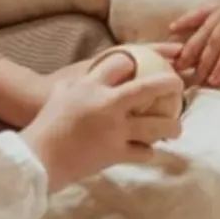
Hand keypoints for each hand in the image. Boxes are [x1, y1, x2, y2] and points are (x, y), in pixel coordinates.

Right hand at [23, 50, 180, 188]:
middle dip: (170, 83)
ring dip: (171, 127)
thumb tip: (85, 78)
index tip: (146, 64)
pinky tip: (149, 150)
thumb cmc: (47, 125)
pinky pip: (143, 152)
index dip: (138, 61)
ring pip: (155, 126)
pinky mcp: (116, 153)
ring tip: (177, 128)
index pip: (122, 61)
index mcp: (91, 85)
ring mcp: (114, 130)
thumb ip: (77, 84)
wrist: (40, 158)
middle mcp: (106, 104)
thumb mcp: (60, 94)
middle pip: (148, 88)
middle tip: (179, 86)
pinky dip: (148, 151)